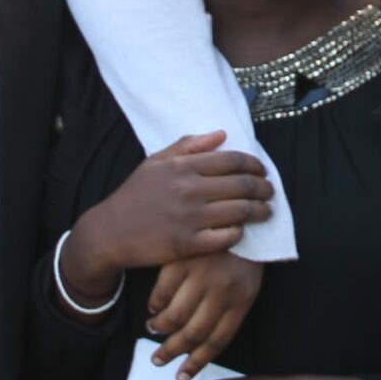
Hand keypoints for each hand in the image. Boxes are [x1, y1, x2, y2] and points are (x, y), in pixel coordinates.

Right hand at [64, 133, 272, 308]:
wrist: (110, 232)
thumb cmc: (135, 195)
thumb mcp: (155, 162)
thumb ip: (188, 146)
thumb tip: (221, 134)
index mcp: (183, 167)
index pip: (232, 160)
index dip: (254, 165)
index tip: (262, 170)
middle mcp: (189, 190)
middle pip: (242, 185)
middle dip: (264, 188)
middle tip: (270, 191)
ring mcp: (190, 218)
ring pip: (240, 211)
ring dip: (260, 211)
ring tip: (266, 211)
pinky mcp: (188, 245)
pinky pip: (227, 237)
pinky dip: (240, 233)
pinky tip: (241, 230)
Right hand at [147, 252, 263, 379]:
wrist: (244, 214)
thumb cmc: (248, 252)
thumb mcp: (249, 282)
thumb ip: (232, 310)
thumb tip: (205, 344)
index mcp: (243, 300)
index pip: (218, 341)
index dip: (197, 363)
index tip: (182, 375)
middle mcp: (222, 291)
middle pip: (192, 334)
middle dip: (173, 352)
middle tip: (159, 360)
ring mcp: (201, 275)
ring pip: (174, 316)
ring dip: (160, 329)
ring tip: (154, 331)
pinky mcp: (183, 260)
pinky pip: (162, 292)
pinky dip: (155, 303)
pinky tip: (154, 307)